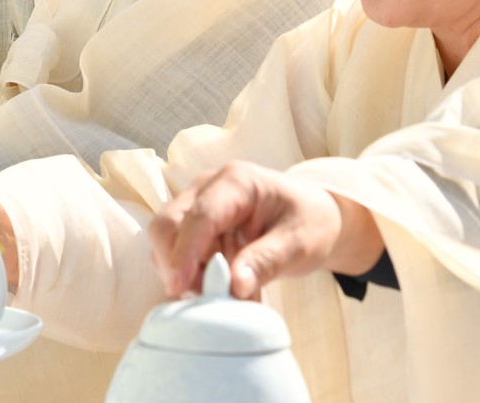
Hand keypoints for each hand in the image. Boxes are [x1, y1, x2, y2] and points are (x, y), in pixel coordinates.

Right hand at [147, 161, 381, 299]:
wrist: (312, 216)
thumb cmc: (309, 221)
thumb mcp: (299, 243)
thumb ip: (267, 260)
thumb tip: (234, 286)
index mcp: (236, 182)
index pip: (200, 215)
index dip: (185, 252)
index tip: (179, 286)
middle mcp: (208, 187)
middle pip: (168, 224)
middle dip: (176, 264)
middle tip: (203, 298)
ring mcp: (197, 204)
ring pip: (167, 240)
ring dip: (183, 272)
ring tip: (219, 294)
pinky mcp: (194, 225)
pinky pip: (177, 252)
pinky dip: (190, 274)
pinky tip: (217, 287)